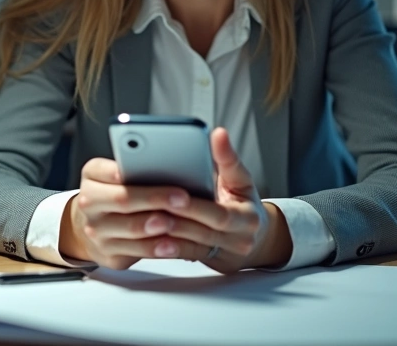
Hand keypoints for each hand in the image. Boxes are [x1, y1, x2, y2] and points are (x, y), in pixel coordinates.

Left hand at [59, 128, 290, 272]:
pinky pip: (182, 256)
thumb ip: (228, 159)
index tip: (175, 194)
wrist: (255, 237)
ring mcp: (223, 255)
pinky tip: (145, 234)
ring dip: (164, 233)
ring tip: (140, 218)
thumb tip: (218, 134)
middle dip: (174, 218)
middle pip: (200, 232)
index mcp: (247, 218)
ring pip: (188, 247)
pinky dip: (163, 245)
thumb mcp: (241, 179)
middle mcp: (238, 240)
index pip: (220, 214)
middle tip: (149, 205)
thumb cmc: (243, 202)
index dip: (195, 207)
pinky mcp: (207, 262)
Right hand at [59, 157, 195, 269]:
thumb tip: (169, 166)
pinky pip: (136, 253)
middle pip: (124, 200)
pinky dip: (157, 249)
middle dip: (156, 199)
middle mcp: (89, 204)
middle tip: (183, 199)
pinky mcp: (109, 254)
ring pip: (130, 229)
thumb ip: (135, 169)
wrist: (91, 224)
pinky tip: (173, 245)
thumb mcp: (113, 174)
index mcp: (92, 176)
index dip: (136, 169)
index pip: (113, 172)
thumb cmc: (112, 194)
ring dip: (157, 227)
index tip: (164, 172)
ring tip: (177, 223)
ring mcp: (97, 231)